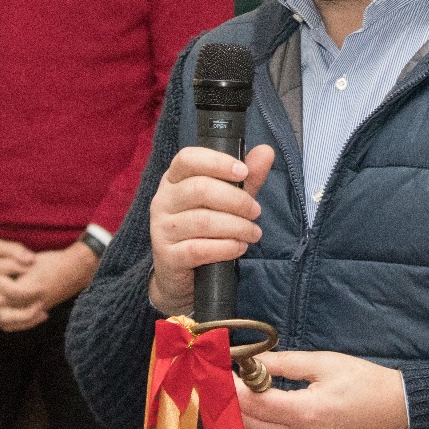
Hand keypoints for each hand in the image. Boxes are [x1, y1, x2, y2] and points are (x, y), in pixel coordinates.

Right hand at [0, 230, 40, 329]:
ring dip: (21, 322)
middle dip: (27, 314)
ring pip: (1, 322)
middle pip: (6, 314)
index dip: (31, 290)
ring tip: (42, 315)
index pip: (13, 290)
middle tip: (44, 309)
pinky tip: (30, 317)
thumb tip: (32, 260)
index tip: (45, 288)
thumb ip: (15, 251)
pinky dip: (12, 324)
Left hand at [0, 242, 100, 332]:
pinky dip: (1, 320)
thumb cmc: (52, 263)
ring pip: (4, 322)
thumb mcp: (27, 260)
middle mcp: (29, 306)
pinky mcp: (35, 314)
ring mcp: (32, 312)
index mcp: (26, 290)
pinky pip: (15, 325)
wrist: (75, 271)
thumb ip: (4, 265)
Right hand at [149, 143, 274, 314]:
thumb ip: (246, 178)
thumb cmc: (205, 231)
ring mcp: (162, 229)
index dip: (217, 162)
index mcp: (174, 180)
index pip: (188, 159)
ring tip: (253, 233)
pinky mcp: (167, 256)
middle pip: (199, 189)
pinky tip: (239, 247)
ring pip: (203, 221)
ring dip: (237, 226)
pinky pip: (199, 249)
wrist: (181, 276)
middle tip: (256, 211)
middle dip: (236, 200)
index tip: (243, 172)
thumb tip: (267, 151)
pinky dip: (226, 247)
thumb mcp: (227, 201)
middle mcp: (163, 200)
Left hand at [235, 351, 408, 428]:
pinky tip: (269, 415)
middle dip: (234, 403)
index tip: (222, 372)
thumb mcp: (324, 363)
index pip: (253, 403)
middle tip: (226, 383)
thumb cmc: (365, 382)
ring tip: (243, 396)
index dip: (232, 388)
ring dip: (249, 419)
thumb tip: (251, 360)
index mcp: (305, 411)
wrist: (399, 413)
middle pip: (251, 425)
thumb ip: (284, 363)